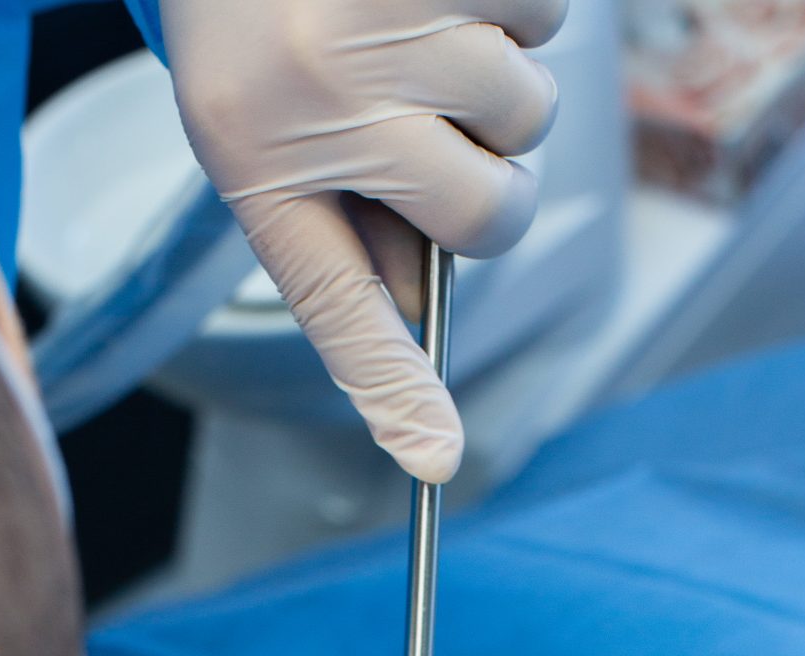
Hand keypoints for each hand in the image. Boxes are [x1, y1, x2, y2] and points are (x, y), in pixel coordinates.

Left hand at [158, 0, 565, 482]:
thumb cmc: (257, 3)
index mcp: (254, 153)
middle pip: (492, 213)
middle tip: (430, 109)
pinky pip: (550, 13)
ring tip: (408, 9)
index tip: (437, 462)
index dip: (392, 386)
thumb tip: (426, 327)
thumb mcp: (263, 117)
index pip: (335, 304)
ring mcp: (387, 16)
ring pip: (528, 108)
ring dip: (497, 65)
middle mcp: (316, 95)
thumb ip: (350, 222)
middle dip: (490, 174)